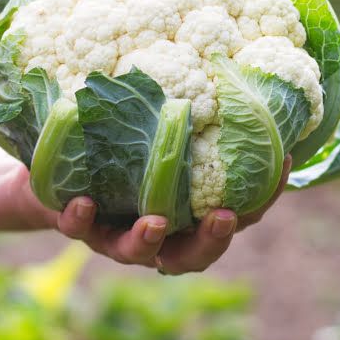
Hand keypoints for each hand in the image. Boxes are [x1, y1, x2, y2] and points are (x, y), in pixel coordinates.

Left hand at [51, 155, 291, 274]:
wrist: (58, 175)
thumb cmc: (125, 158)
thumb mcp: (162, 143)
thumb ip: (196, 131)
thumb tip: (242, 82)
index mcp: (184, 221)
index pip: (233, 219)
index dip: (261, 202)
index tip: (280, 169)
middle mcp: (153, 236)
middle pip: (190, 257)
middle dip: (210, 241)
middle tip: (223, 218)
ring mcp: (113, 235)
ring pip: (134, 252)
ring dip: (148, 241)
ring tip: (155, 222)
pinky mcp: (75, 225)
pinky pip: (76, 229)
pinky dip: (80, 219)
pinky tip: (84, 201)